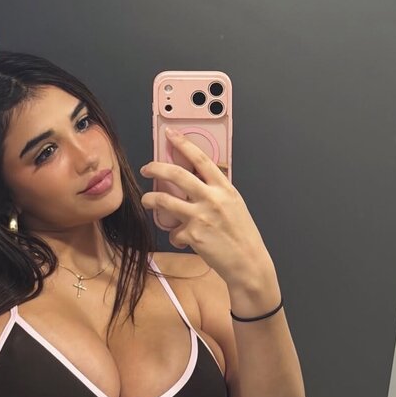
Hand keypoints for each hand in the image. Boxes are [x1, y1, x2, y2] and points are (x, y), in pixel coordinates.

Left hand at [139, 128, 272, 285]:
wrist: (248, 262)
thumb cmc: (242, 236)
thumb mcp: (234, 205)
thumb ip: (216, 193)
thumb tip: (195, 184)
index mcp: (224, 188)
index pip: (201, 159)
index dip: (183, 143)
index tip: (170, 134)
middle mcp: (212, 199)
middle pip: (177, 174)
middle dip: (156, 168)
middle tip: (147, 168)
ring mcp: (200, 217)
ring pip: (165, 201)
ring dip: (151, 199)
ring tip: (147, 201)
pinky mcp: (192, 235)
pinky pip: (174, 233)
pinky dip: (176, 237)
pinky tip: (183, 241)